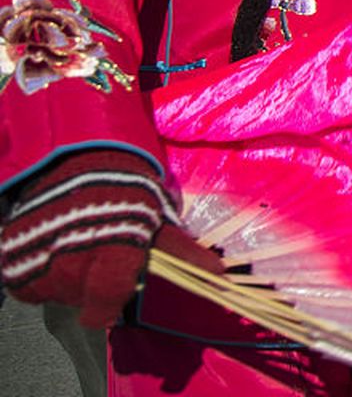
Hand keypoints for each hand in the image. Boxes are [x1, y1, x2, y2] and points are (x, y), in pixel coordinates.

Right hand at [0, 150, 221, 328]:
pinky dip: (39, 277)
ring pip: (55, 292)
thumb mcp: (157, 216)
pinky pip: (27, 285)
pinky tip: (55, 254)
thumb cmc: (126, 189)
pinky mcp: (14, 256)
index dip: (107, 306)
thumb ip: (179, 250)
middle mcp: (73, 256)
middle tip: (98, 263)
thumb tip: (217, 274)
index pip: (107, 295)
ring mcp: (39, 257)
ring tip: (79, 251)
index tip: (108, 308)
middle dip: (92, 288)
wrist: (78, 159)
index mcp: (112, 247)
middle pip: (81, 297)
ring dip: (67, 282)